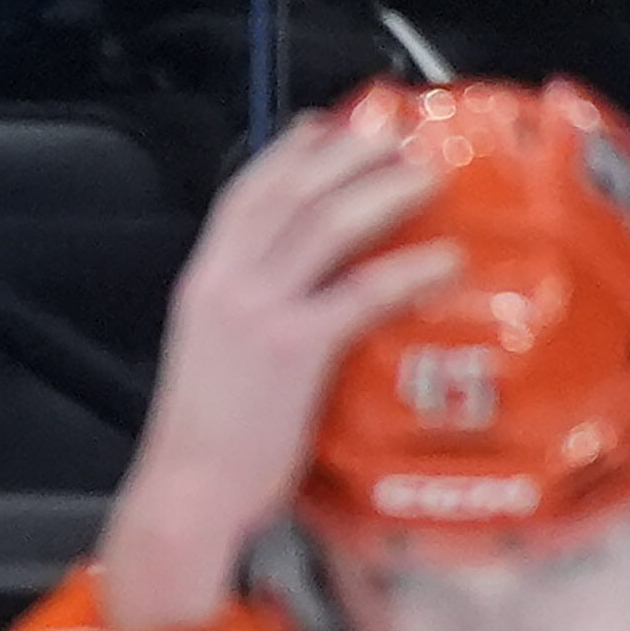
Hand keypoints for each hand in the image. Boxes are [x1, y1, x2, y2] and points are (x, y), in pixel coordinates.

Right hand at [92, 112, 454, 630]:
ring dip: (383, 190)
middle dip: (350, 152)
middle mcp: (225, 285)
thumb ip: (252, 324)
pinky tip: (444, 261)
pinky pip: (361, 291)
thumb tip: (308, 310)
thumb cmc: (205, 453)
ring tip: (428, 178)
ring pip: (325, 222)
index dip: (290, 153)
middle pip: (292, 190)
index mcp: (202, 286)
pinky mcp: (293, 350)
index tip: (327, 127)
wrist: (185, 503)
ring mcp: (257, 313)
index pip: (245, 195)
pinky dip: (408, 269)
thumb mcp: (215, 365)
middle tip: (398, 137)